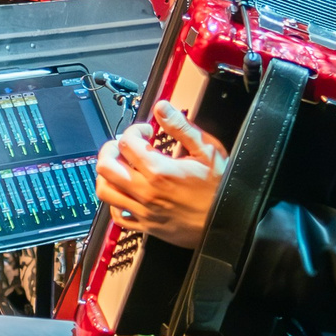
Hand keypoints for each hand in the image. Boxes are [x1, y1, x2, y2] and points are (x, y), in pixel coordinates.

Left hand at [95, 100, 226, 246]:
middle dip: (110, 149)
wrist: (229, 223)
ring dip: (107, 174)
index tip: (146, 132)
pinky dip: (114, 202)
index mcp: (160, 170)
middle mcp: (147, 191)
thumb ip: (181, 128)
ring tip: (119, 166)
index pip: (127, 143)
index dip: (134, 130)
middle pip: (106, 166)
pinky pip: (117, 216)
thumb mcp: (208, 151)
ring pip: (106, 191)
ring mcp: (144, 210)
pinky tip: (125, 192)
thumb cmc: (223, 190)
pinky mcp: (146, 226)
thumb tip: (162, 108)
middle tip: (123, 145)